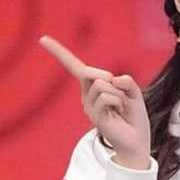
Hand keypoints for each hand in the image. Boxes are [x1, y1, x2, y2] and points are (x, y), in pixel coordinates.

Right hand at [39, 35, 150, 168]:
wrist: (137, 141)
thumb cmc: (134, 117)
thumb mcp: (133, 92)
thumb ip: (126, 81)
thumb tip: (113, 78)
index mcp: (93, 86)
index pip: (74, 67)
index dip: (59, 53)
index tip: (42, 39)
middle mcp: (87, 95)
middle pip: (86, 71)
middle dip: (104, 75)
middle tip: (120, 90)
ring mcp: (88, 106)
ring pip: (101, 84)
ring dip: (119, 93)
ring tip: (121, 107)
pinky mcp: (94, 116)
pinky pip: (106, 96)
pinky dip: (119, 101)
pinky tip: (120, 112)